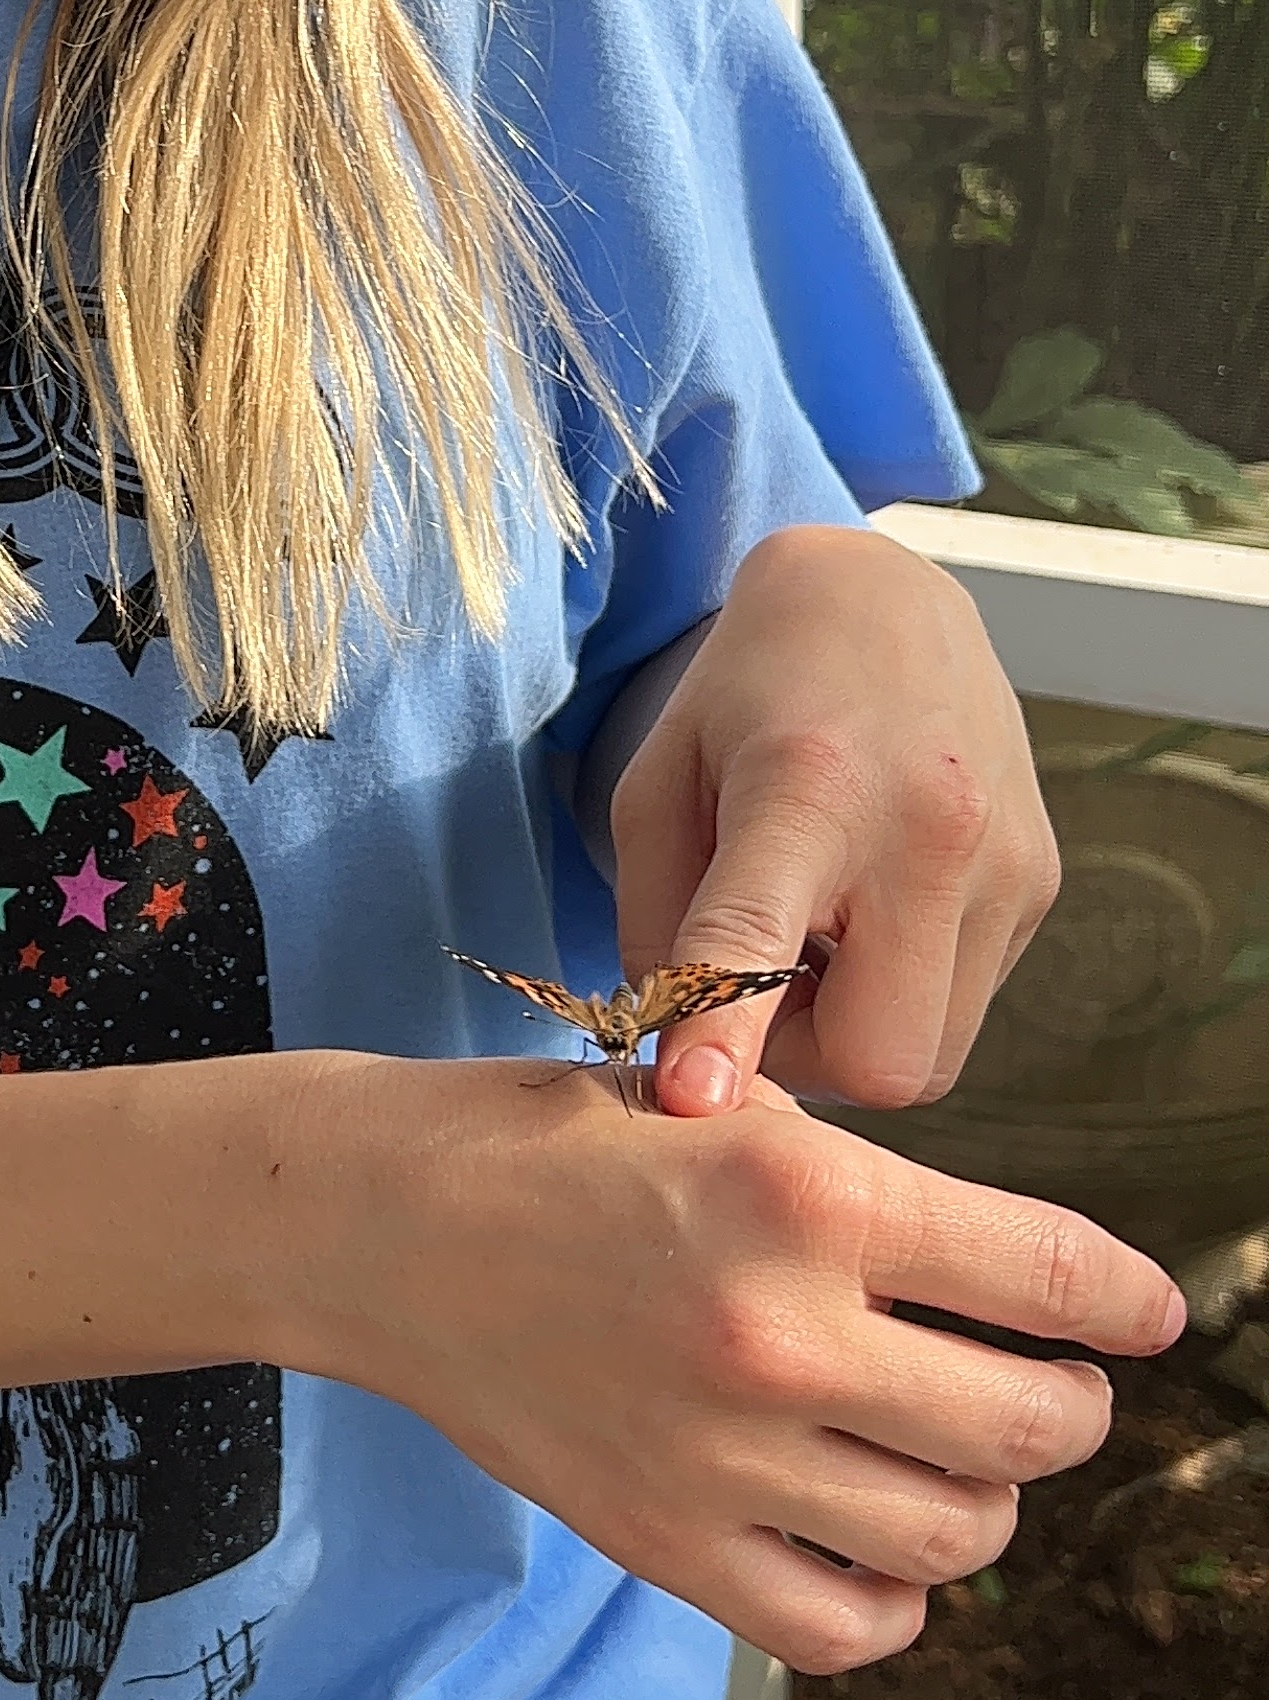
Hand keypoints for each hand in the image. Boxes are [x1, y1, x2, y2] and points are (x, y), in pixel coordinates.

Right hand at [312, 1055, 1180, 1672]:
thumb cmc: (555, 1146)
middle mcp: (781, 1333)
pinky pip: (845, 1624)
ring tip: (955, 1461)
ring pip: (957, 1536)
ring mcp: (725, 1455)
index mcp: (806, 1196)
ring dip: (984, 1502)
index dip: (1131, 1300)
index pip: (1051, 1274)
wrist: (384, 1228)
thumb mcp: (723, 1112)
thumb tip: (999, 1271)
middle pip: (1034, 1426)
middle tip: (1056, 1390)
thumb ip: (858, 1189)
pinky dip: (893, 1601)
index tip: (1153, 1314)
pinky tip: (877, 1545)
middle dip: (1073, 1408)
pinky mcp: (667, 1543)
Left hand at [609, 524, 1059, 1118]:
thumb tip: (682, 1057)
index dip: (724, 1032)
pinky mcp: (1042, 882)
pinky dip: (905, 994)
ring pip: (933, 1056)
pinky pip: (967, 1007)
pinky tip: (871, 916)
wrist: (884, 599)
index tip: (694, 1100)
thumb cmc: (748, 697)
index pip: (760, 941)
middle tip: (759, 991)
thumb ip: (657, 925)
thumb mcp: (658, 786)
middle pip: (882, 1060)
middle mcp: (930, 829)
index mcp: (807, 789)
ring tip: (816, 941)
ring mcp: (1008, 862)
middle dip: (805, 1062)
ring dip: (856, 1033)